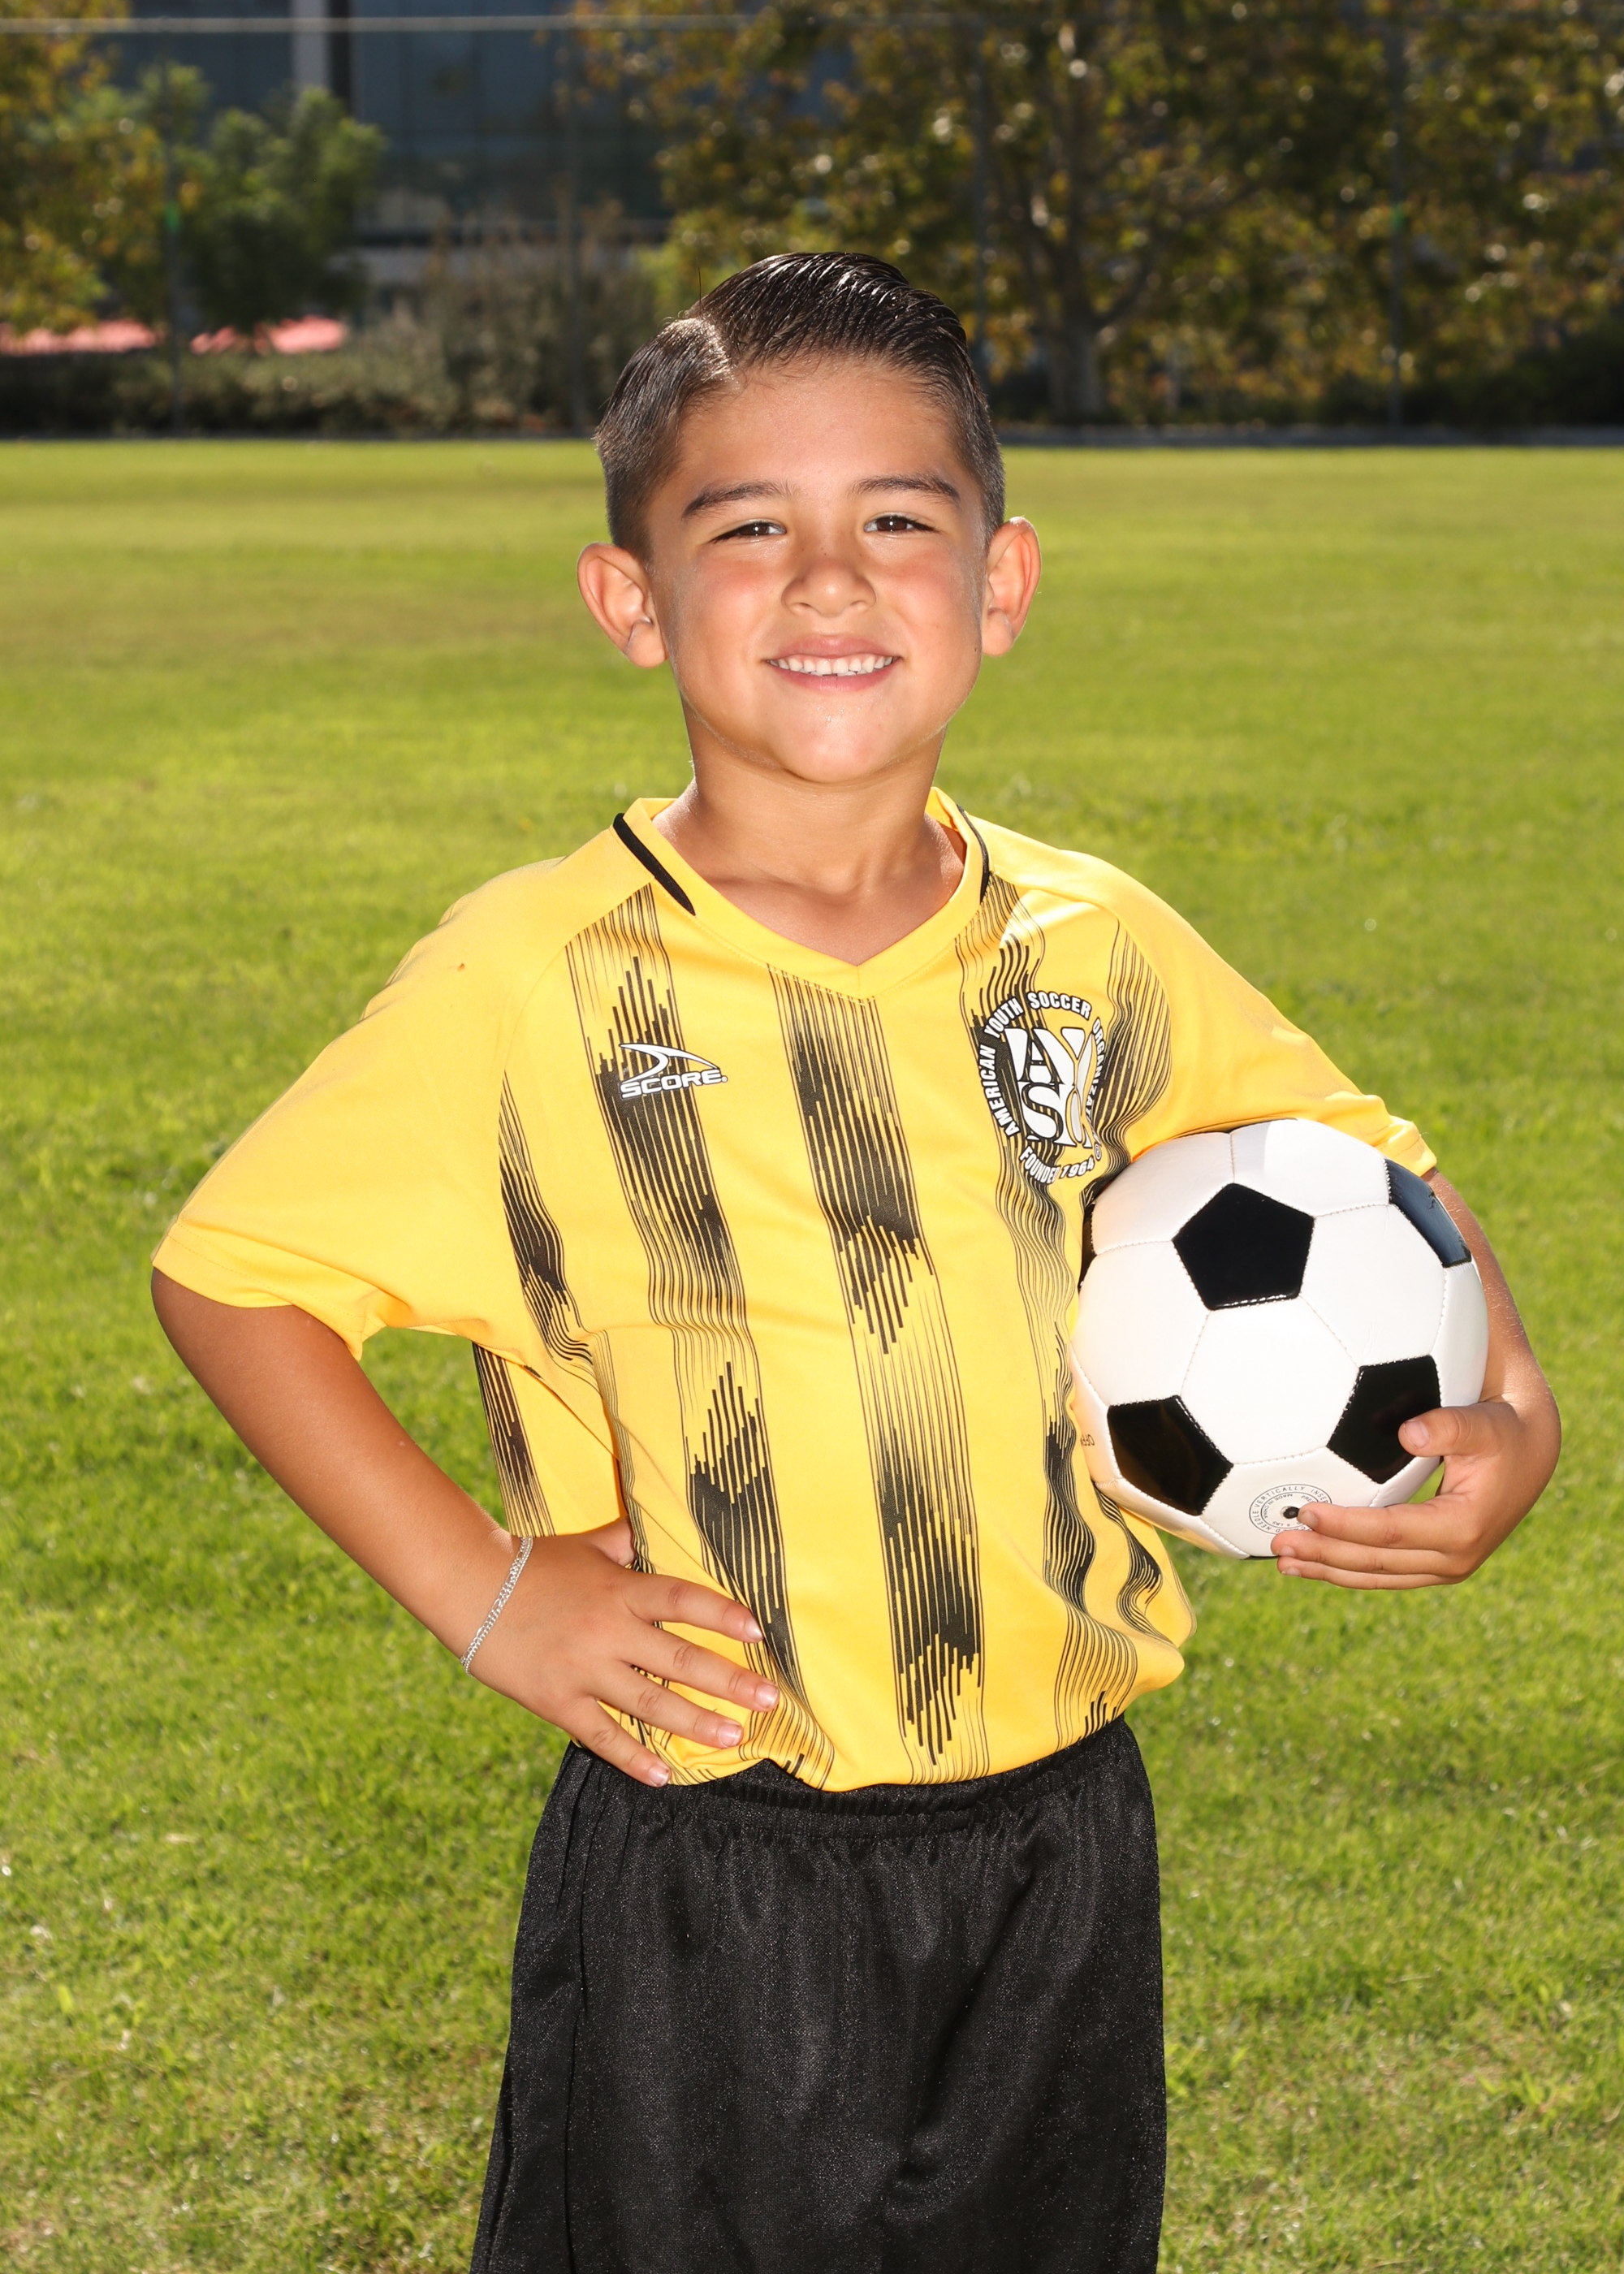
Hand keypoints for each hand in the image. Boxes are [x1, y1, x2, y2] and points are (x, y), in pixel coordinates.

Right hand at [467, 1518, 779, 1783]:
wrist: (469, 1588)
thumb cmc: (534, 1563)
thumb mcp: (588, 1544)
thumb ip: (628, 1540)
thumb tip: (658, 1515)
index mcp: (620, 1589)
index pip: (683, 1600)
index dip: (723, 1616)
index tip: (759, 1633)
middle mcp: (609, 1630)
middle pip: (680, 1660)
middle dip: (730, 1682)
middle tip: (770, 1701)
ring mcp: (584, 1669)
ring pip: (651, 1703)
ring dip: (696, 1724)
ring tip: (734, 1738)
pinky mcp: (557, 1702)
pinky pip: (602, 1735)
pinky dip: (633, 1758)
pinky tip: (664, 1776)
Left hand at [1271, 1393, 1559, 1589]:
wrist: (1531, 1453)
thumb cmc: (1501, 1432)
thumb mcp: (1482, 1424)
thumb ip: (1448, 1426)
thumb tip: (1408, 1432)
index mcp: (1461, 1528)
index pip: (1389, 1531)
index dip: (1345, 1525)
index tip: (1306, 1512)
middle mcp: (1454, 1559)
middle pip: (1375, 1562)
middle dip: (1323, 1555)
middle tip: (1277, 1544)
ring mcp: (1445, 1568)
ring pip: (1375, 1577)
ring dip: (1327, 1570)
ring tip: (1284, 1563)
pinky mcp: (1436, 1566)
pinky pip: (1384, 1574)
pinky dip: (1346, 1570)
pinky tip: (1312, 1564)